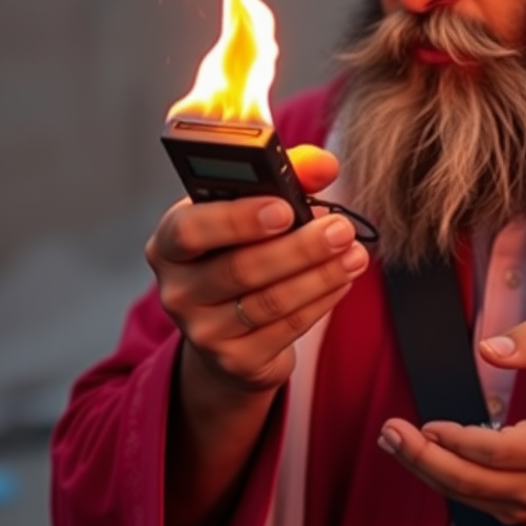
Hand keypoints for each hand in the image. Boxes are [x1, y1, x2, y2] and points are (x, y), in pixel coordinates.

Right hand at [145, 145, 368, 395]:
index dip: (236, 218)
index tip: (285, 206)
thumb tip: (323, 164)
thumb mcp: (254, 208)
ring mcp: (203, 331)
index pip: (189, 229)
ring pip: (269, 301)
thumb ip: (287, 176)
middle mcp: (177, 290)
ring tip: (354, 253)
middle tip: (341, 229)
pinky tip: (342, 280)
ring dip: (320, 274)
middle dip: (299, 246)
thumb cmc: (240, 249)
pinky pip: (286, 328)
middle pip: (240, 268)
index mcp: (171, 242)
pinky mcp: (235, 361)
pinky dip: (321, 300)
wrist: (228, 329)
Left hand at [377, 321, 525, 525]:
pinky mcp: (515, 509)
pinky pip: (471, 499)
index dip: (458, 440)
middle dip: (424, 458)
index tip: (427, 422)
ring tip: (391, 440)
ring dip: (424, 469)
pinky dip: (441, 478)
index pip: (498, 453)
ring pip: (467, 496)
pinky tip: (419, 454)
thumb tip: (490, 349)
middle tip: (389, 432)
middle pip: (473, 481)